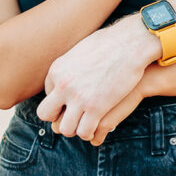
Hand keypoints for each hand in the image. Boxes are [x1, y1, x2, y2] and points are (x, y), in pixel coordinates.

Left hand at [36, 15, 158, 140]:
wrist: (130, 43)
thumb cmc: (110, 43)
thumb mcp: (80, 50)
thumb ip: (69, 66)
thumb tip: (67, 76)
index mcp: (57, 69)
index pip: (47, 94)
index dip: (62, 98)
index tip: (75, 97)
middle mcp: (63, 85)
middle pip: (45, 114)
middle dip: (58, 117)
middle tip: (73, 114)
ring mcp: (79, 98)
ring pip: (65, 128)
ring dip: (75, 127)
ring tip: (86, 121)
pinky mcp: (96, 108)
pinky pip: (85, 132)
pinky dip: (89, 132)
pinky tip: (96, 125)